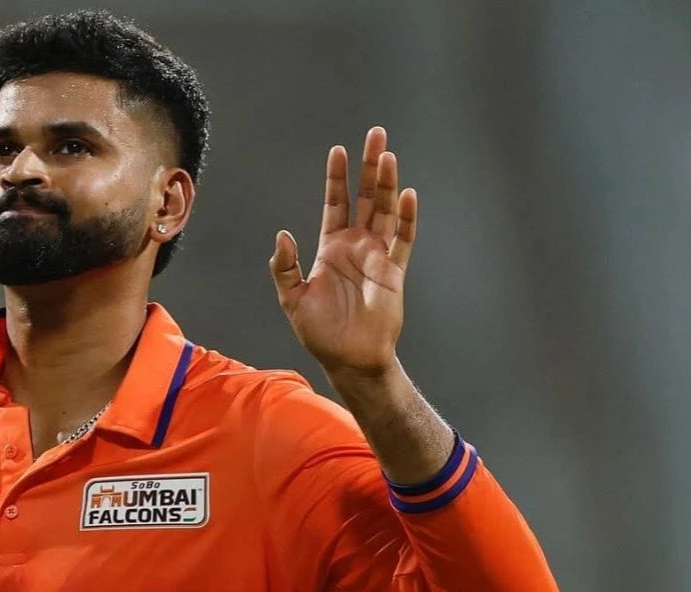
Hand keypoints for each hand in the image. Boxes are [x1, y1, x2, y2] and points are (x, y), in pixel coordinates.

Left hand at [268, 126, 417, 376]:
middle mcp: (356, 245)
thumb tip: (282, 233)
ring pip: (385, 210)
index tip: (338, 149)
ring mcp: (377, 256)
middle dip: (370, 166)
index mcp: (331, 248)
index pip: (335, 203)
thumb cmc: (320, 332)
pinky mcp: (394, 272)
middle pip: (366, 196)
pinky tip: (408, 195)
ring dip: (388, 183)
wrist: (349, 358)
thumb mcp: (292, 298)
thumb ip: (285, 266)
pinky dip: (407, 218)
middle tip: (376, 134)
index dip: (337, 177)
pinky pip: (403, 239)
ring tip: (388, 154)